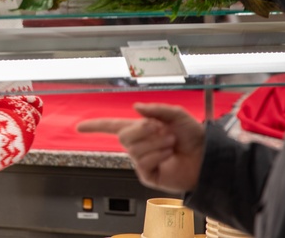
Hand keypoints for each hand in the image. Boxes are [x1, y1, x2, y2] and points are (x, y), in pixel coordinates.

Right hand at [77, 103, 204, 193]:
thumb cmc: (192, 136)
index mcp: (140, 129)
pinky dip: (157, 155)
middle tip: (163, 130)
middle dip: (144, 130)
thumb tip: (136, 108)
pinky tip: (168, 156)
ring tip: (171, 143)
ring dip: (156, 143)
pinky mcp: (148, 176)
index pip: (111, 127)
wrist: (206, 157)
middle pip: (123, 136)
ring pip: (134, 149)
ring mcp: (141, 162)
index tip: (79, 127)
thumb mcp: (176, 114)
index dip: (95, 126)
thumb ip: (155, 109)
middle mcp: (137, 146)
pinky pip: (143, 162)